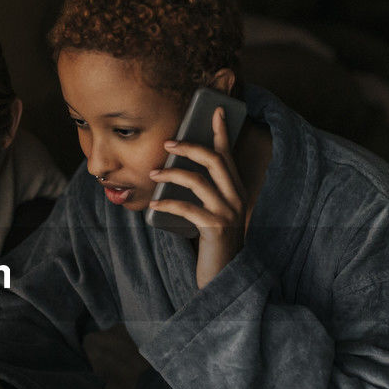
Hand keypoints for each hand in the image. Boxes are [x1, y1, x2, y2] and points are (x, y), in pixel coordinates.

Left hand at [146, 106, 246, 287]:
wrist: (224, 278)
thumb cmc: (213, 246)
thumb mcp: (211, 216)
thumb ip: (203, 198)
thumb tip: (175, 176)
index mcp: (236, 192)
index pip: (228, 156)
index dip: (221, 132)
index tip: (214, 110)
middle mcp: (236, 199)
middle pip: (215, 161)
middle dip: (190, 146)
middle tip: (167, 142)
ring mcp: (228, 213)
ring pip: (199, 181)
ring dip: (172, 173)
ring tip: (152, 173)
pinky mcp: (215, 229)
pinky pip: (188, 209)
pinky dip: (168, 203)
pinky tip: (154, 203)